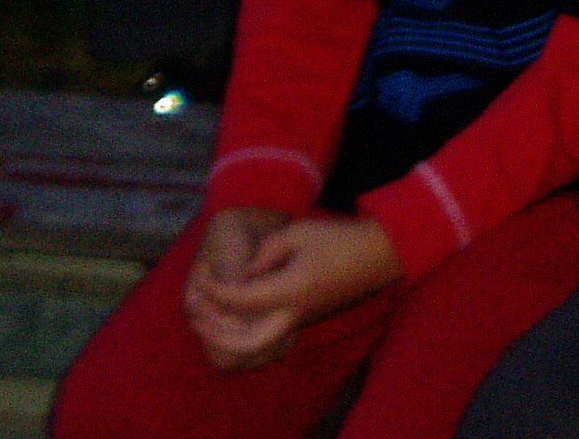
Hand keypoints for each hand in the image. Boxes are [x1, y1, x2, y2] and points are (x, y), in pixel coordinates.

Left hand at [192, 216, 402, 368]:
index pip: (241, 300)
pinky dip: (244, 332)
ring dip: (228, 338)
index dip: (216, 292)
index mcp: (291, 290)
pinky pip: (267, 335)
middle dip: (216, 333)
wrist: (379, 255)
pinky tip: (234, 314)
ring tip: (210, 319)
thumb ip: (266, 252)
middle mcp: (293, 313)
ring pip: (256, 346)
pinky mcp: (304, 319)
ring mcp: (300, 320)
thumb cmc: (340, 238)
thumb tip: (245, 273)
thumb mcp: (299, 232)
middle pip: (245, 343)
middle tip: (199, 315)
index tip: (203, 278)